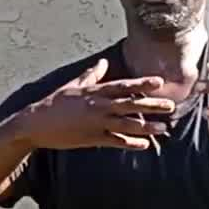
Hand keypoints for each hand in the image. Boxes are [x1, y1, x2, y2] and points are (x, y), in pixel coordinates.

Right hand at [23, 58, 175, 150]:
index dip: (142, 84)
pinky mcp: (92, 139)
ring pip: (126, 125)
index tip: (159, 82)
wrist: (37, 123)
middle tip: (171, 106)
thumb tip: (102, 62)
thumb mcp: (73, 85)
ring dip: (146, 127)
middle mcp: (99, 106)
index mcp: (95, 91)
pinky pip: (115, 142)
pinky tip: (145, 145)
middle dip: (151, 105)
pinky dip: (130, 143)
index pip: (123, 86)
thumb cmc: (55, 103)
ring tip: (163, 128)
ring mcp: (96, 123)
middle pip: (130, 105)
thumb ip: (91, 75)